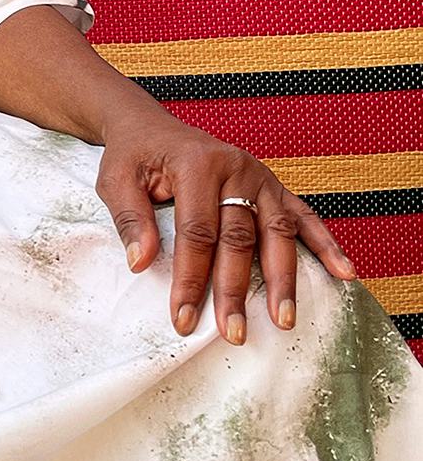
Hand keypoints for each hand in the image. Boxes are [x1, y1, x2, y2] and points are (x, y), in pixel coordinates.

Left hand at [95, 105, 356, 343]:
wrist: (151, 127)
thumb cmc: (133, 156)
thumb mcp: (115, 179)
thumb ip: (129, 219)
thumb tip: (140, 263)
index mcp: (198, 164)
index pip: (197, 233)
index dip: (190, 278)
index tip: (183, 319)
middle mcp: (236, 168)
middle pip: (240, 238)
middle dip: (235, 290)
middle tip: (234, 333)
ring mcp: (261, 176)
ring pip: (277, 232)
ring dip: (283, 279)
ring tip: (283, 320)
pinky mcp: (274, 186)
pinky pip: (305, 216)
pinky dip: (327, 244)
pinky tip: (345, 272)